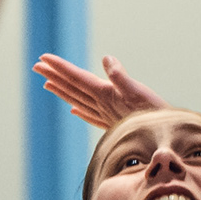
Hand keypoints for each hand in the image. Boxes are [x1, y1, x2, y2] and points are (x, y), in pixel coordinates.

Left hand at [34, 51, 164, 129]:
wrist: (164, 140)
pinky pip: (90, 115)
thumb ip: (121, 76)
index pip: (77, 78)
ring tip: (47, 84)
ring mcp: (107, 115)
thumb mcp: (139, 91)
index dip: (60, 67)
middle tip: (36, 66)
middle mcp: (101, 104)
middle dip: (54, 76)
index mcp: (104, 93)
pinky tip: (73, 109)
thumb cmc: (154, 114)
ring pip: (78, 100)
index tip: (43, 59)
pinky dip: (80, 110)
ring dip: (62, 91)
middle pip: (72, 88)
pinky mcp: (115, 122)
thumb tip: (106, 58)